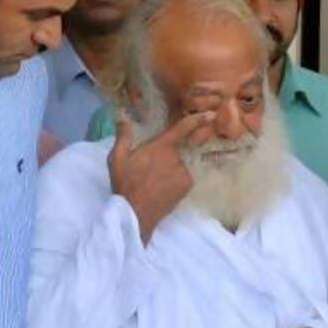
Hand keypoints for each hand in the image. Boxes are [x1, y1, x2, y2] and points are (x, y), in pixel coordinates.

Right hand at [108, 110, 212, 242]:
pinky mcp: (187, 185)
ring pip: (179, 165)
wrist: (135, 214)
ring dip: (170, 170)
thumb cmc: (125, 184)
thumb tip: (120, 113)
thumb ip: (123, 135)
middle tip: (150, 171)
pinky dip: (176, 180)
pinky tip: (162, 189)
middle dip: (165, 157)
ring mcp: (184, 172)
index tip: (210, 114)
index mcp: (161, 147)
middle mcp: (177, 157)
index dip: (197, 119)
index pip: (182, 128)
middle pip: (176, 150)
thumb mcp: (118, 158)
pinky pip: (184, 177)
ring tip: (154, 183)